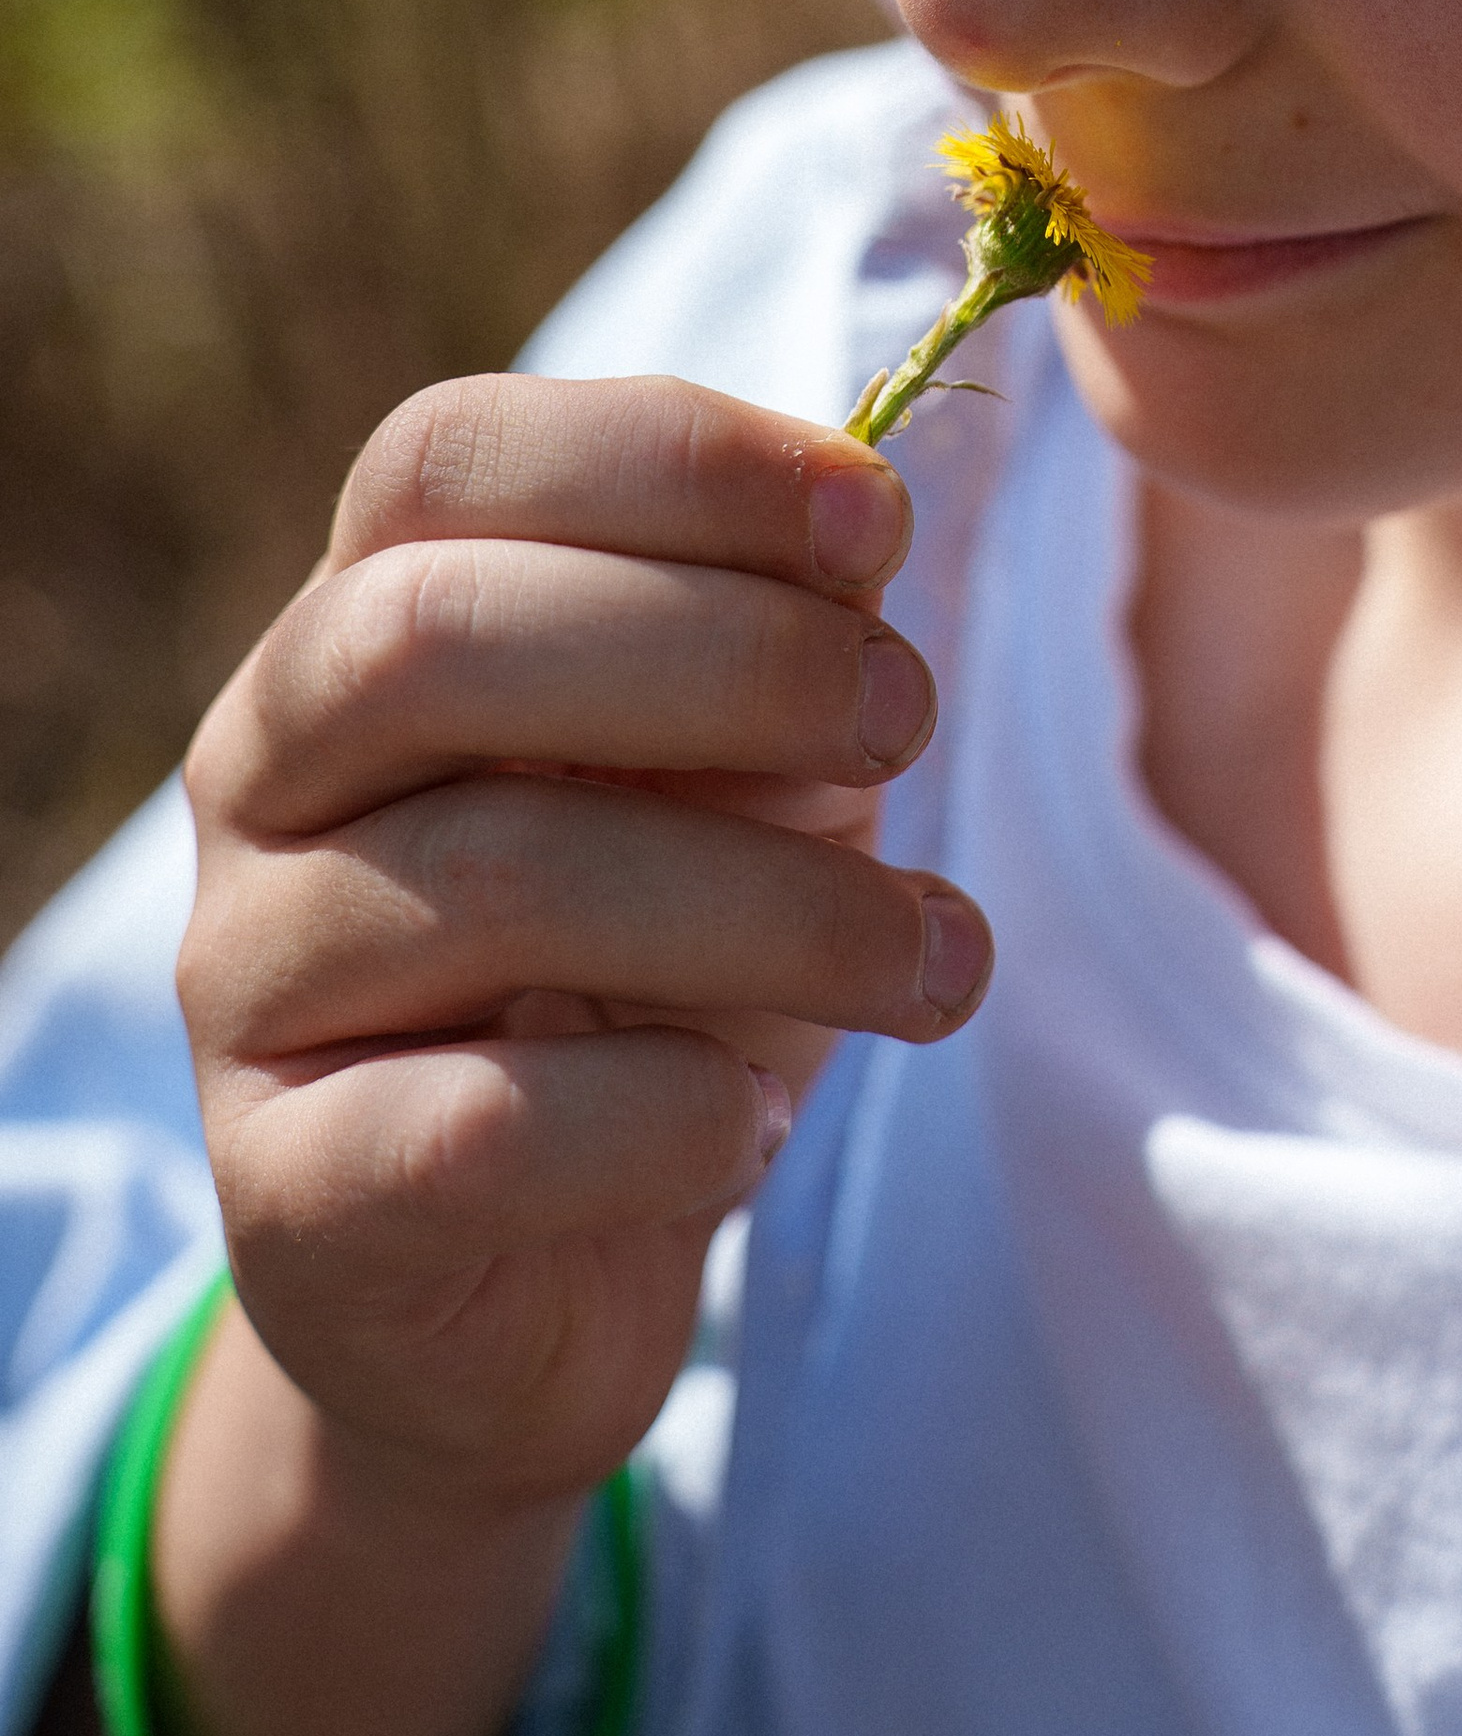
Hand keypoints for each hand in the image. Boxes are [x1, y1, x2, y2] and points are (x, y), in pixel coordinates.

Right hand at [177, 371, 990, 1519]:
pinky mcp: (292, 1203)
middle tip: (910, 721)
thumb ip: (775, 640)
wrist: (545, 1279)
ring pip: (496, 878)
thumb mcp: (736, 773)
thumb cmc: (658, 965)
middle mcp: (265, 780)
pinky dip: (665, 1112)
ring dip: (778, 904)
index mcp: (357, 624)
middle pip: (431, 635)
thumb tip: (861, 528)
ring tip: (936, 955)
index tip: (880, 520)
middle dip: (725, 654)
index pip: (444, 456)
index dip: (670, 456)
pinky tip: (757, 1122)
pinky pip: (477, 1127)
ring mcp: (250, 987)